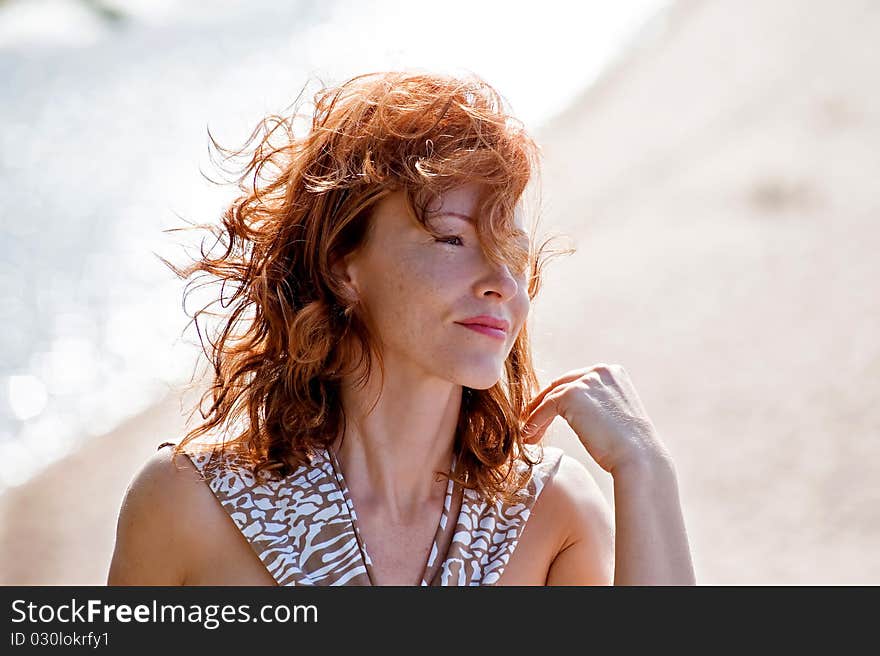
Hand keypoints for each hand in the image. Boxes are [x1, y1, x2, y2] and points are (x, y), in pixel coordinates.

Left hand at [521, 363, 670, 473]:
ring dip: (536, 416)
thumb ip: (599, 406)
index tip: (548, 412)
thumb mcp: (617, 416)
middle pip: (562, 385)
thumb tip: (580, 413)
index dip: (561, 397)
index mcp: (613, 373)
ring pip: (551, 397)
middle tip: (531, 421)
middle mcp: (600, 371)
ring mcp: (586, 381)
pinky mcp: (571, 396)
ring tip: (529, 435)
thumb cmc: (631, 447)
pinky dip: (535, 422)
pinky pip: (545, 408)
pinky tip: (529, 438)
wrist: (639, 458)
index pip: (578, 381)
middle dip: (544, 404)